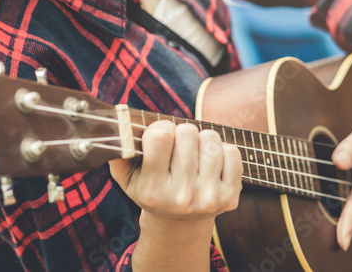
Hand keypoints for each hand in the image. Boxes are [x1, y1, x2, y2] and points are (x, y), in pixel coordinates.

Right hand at [108, 120, 242, 224]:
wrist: (179, 226)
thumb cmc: (151, 191)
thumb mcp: (127, 177)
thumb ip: (118, 151)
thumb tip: (118, 124)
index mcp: (152, 190)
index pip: (159, 135)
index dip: (160, 128)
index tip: (160, 136)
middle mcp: (181, 196)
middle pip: (187, 132)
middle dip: (182, 133)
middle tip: (178, 147)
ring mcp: (208, 198)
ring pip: (211, 138)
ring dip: (202, 140)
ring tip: (194, 153)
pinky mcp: (230, 198)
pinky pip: (233, 152)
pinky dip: (223, 151)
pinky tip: (211, 163)